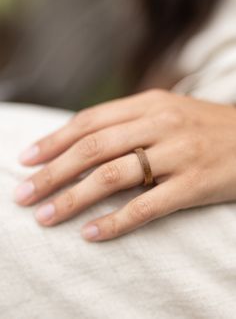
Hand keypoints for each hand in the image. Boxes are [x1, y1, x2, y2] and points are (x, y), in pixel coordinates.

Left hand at [15, 89, 235, 240]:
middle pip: (93, 148)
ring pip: (113, 176)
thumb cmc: (202, 126)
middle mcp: (159, 124)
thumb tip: (82, 142)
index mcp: (148, 104)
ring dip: (74, 198)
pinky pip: (147, 205)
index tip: (26, 160)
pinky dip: (116, 221)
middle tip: (24, 194)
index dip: (54, 141)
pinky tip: (91, 233)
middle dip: (52, 172)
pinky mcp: (195, 183)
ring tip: (46, 216)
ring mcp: (178, 154)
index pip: (89, 121)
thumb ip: (127, 122)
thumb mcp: (164, 112)